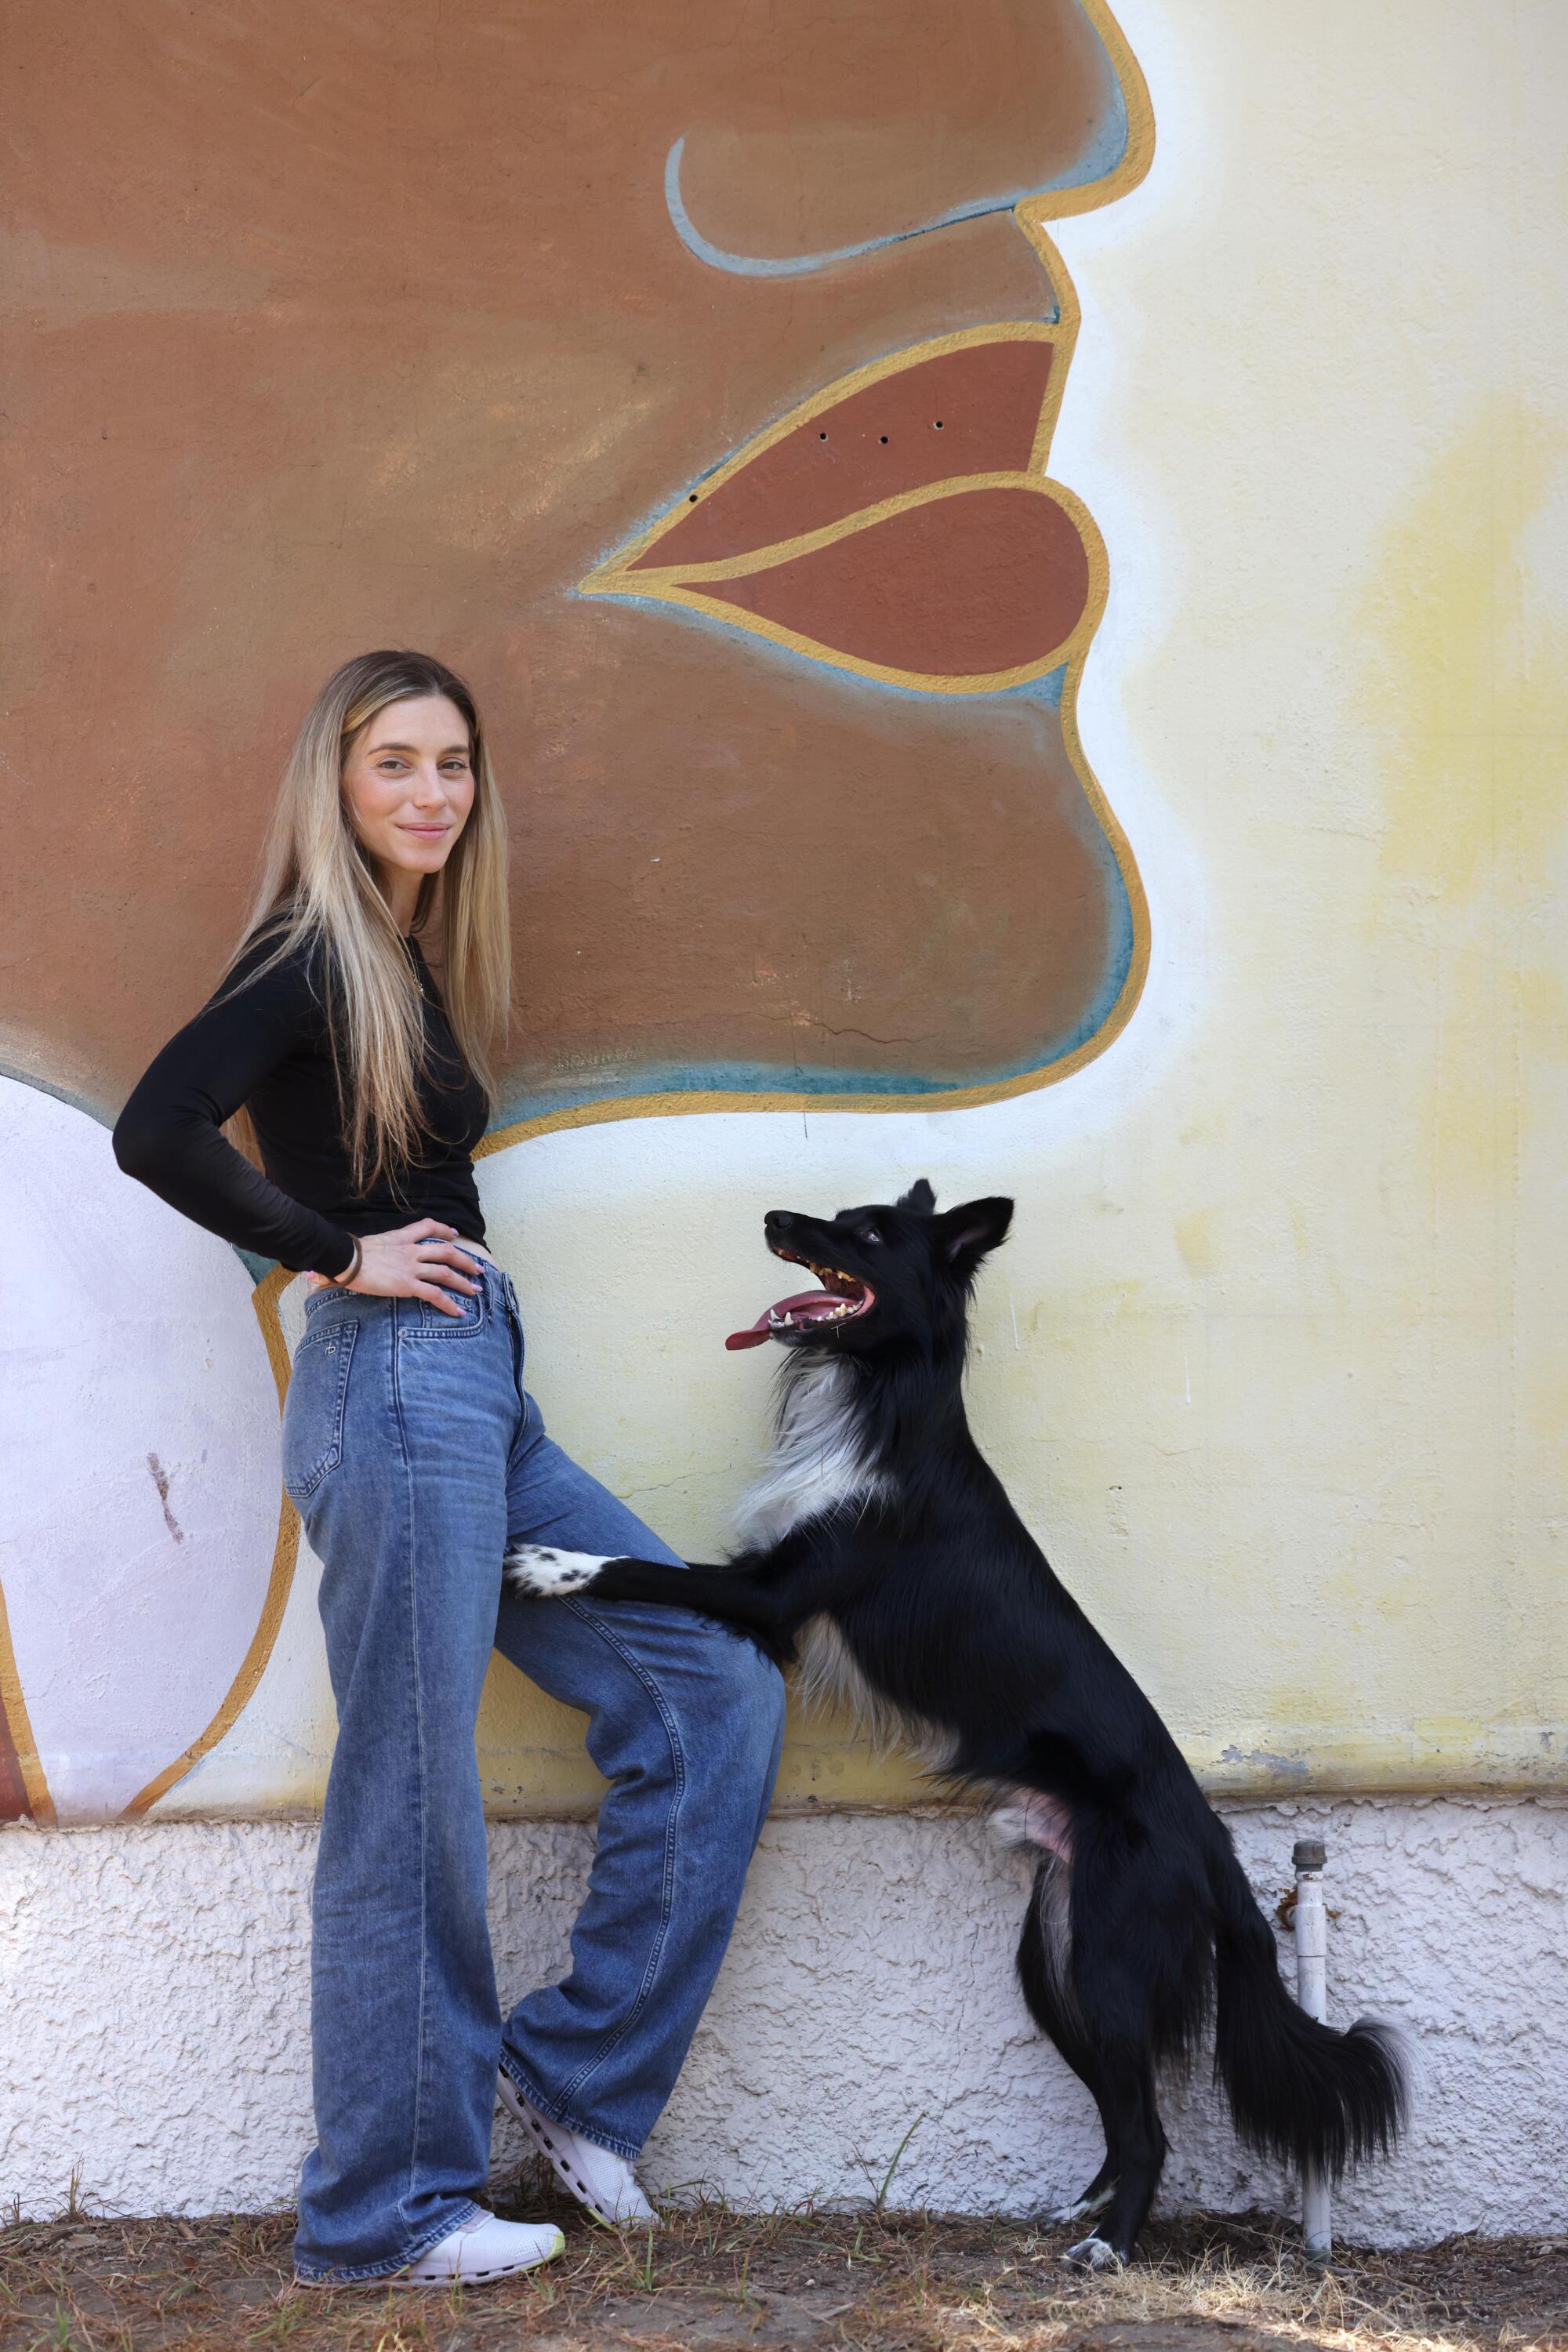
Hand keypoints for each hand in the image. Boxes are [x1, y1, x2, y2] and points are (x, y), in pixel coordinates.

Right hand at [307, 1219, 482, 1316]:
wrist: (344, 1259)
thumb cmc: (347, 1254)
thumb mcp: (366, 1245)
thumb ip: (371, 1250)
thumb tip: (356, 1260)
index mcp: (400, 1237)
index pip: (428, 1226)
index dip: (444, 1229)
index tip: (454, 1234)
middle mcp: (410, 1250)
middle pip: (446, 1250)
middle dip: (465, 1260)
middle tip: (479, 1269)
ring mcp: (411, 1267)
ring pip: (446, 1272)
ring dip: (464, 1282)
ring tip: (476, 1291)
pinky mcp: (408, 1284)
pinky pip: (435, 1294)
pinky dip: (449, 1304)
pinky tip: (459, 1313)